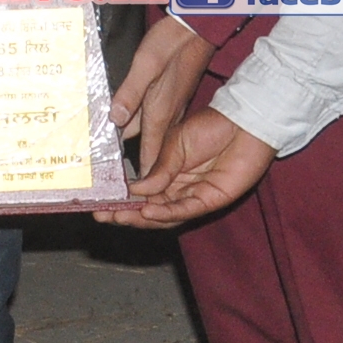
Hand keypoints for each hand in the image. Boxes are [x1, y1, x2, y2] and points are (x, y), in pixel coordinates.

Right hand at [97, 104, 272, 228]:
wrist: (242, 124)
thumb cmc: (211, 126)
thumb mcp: (175, 143)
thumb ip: (159, 168)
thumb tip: (135, 189)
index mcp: (168, 173)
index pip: (142, 193)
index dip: (122, 199)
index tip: (101, 202)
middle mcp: (179, 188)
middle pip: (149, 208)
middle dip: (126, 214)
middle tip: (103, 216)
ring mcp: (194, 196)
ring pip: (164, 215)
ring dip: (142, 218)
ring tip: (120, 217)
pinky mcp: (211, 200)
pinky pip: (185, 210)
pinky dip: (166, 213)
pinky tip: (148, 212)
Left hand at [106, 17, 207, 184]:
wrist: (194, 28)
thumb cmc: (171, 43)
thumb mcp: (146, 64)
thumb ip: (130, 92)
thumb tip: (115, 118)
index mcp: (161, 113)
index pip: (150, 158)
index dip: (140, 183)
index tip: (126, 202)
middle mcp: (167, 117)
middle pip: (149, 156)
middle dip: (133, 177)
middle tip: (112, 194)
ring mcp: (169, 109)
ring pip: (147, 142)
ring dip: (131, 156)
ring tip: (110, 174)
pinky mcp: (167, 100)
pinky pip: (149, 126)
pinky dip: (133, 134)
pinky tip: (118, 135)